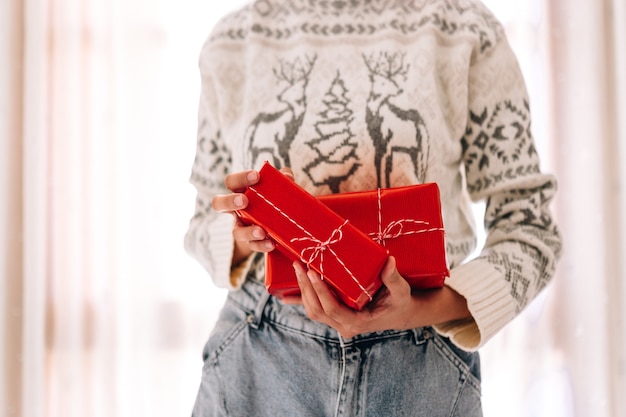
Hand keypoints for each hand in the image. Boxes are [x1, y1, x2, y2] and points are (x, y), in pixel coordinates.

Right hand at [211, 167, 293, 265]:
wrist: (276, 226)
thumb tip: (287, 175)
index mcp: (239, 192)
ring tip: (261, 231)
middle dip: (229, 202)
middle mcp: (235, 210)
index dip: (240, 178)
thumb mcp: (278, 188)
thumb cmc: (272, 200)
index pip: (231, 182)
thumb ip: (282, 180)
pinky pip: (253, 246)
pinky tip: (271, 243)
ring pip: (236, 232)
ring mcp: (241, 227)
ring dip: (248, 232)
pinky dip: (261, 245)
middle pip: (219, 204)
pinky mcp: (251, 242)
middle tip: (244, 201)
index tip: (256, 176)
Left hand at [290, 257, 470, 337]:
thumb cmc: (401, 302)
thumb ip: (393, 278)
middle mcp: (345, 326)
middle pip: (317, 309)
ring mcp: (339, 323)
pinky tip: (284, 297)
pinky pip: (315, 310)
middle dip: (305, 287)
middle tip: (299, 265)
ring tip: (296, 269)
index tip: (312, 272)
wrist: (402, 313)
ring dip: (302, 291)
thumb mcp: (401, 291)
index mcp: (358, 322)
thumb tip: (389, 260)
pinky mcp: (336, 317)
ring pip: (313, 310)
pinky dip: (300, 301)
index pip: (332, 309)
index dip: (320, 292)